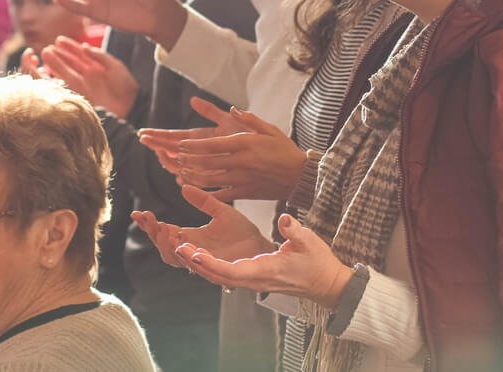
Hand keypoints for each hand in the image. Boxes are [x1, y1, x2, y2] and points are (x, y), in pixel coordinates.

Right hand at [29, 37, 138, 118]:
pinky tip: (47, 74)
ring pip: (64, 74)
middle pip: (67, 63)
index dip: (68, 46)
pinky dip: (54, 81)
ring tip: (44, 56)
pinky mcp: (79, 96)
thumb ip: (100, 56)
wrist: (130, 105)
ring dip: (54, 66)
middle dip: (56, 56)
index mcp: (93, 66)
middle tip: (46, 49)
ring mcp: (81, 85)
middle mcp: (85, 75)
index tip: (58, 40)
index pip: (77, 53)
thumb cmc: (124, 85)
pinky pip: (63, 87)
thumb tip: (84, 46)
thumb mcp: (114, 66)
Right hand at [131, 184, 272, 269]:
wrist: (264, 248)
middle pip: (164, 248)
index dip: (150, 225)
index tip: (139, 213)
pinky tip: (183, 244)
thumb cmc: (244, 234)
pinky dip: (187, 256)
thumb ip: (203, 201)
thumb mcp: (221, 211)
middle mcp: (194, 251)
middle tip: (148, 219)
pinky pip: (197, 266)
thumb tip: (183, 186)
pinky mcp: (216, 270)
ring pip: (176, 259)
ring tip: (163, 229)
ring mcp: (203, 261)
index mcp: (193, 238)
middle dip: (153, 235)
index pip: (165, 233)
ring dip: (166, 245)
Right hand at [138, 96, 245, 176]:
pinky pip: (200, 181)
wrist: (276, 160)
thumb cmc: (255, 139)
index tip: (144, 133)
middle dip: (159, 145)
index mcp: (204, 138)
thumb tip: (192, 100)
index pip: (177, 136)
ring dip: (169, 160)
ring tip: (160, 152)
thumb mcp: (232, 122)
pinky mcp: (219, 180)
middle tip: (145, 140)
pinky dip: (188, 178)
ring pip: (183, 166)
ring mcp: (209, 167)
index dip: (160, 135)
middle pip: (175, 151)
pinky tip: (180, 175)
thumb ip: (212, 112)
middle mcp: (203, 153)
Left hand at [141, 100, 306, 201]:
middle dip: (189, 159)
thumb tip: (232, 109)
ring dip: (193, 176)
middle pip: (207, 161)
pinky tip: (196, 191)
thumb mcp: (269, 129)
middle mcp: (241, 162)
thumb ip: (249, 119)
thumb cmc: (285, 150)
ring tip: (181, 172)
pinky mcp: (244, 193)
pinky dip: (206, 193)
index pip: (212, 144)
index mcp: (245, 144)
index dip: (193, 145)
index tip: (181, 144)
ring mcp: (242, 179)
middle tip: (176, 156)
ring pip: (210, 179)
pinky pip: (221, 194)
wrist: (300, 176)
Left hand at [179, 213, 353, 308]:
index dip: (211, 264)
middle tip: (177, 246)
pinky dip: (210, 265)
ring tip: (180, 248)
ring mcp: (253, 281)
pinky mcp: (253, 278)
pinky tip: (198, 254)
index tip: (194, 253)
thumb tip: (284, 219)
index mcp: (265, 271)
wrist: (326, 284)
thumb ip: (294, 230)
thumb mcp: (308, 241)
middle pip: (218, 276)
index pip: (232, 271)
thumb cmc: (318, 263)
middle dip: (196, 263)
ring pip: (219, 277)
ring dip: (199, 264)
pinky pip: (226, 274)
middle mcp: (255, 280)